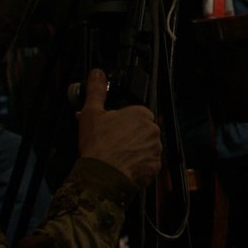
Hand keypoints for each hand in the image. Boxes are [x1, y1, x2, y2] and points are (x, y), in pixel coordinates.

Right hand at [76, 69, 161, 185]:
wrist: (103, 174)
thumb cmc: (98, 144)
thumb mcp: (92, 113)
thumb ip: (96, 90)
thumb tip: (97, 73)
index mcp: (140, 114)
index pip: (137, 114)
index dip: (124, 122)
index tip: (114, 128)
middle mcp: (152, 130)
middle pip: (143, 131)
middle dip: (130, 136)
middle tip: (113, 143)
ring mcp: (155, 149)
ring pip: (146, 147)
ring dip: (135, 150)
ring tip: (117, 156)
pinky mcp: (154, 167)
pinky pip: (148, 164)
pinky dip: (138, 165)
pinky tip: (124, 166)